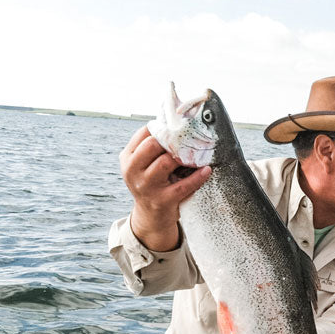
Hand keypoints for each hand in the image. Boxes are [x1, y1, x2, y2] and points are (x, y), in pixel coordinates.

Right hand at [119, 126, 211, 250]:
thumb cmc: (152, 182)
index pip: (144, 133)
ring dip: (184, 156)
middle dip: (172, 139)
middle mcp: (133, 171)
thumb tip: (174, 118)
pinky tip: (207, 170)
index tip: (179, 123)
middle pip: (152, 145)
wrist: (151, 215)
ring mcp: (146, 187)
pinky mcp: (162, 201)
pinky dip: (198, 177)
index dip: (163, 126)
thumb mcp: (143, 163)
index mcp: (127, 158)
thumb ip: (152, 144)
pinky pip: (184, 185)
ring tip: (196, 152)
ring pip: (165, 162)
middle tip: (188, 136)